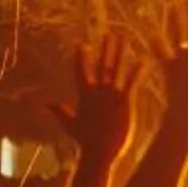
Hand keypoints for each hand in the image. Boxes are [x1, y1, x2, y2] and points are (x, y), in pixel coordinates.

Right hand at [51, 34, 144, 158]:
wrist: (99, 152)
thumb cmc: (84, 140)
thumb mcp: (69, 123)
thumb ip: (60, 111)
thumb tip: (45, 103)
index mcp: (85, 95)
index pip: (81, 72)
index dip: (81, 58)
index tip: (80, 44)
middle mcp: (98, 92)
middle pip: (101, 66)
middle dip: (105, 50)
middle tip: (109, 34)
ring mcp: (111, 96)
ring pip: (116, 69)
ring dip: (120, 54)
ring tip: (124, 40)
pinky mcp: (124, 103)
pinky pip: (131, 84)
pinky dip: (136, 73)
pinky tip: (142, 61)